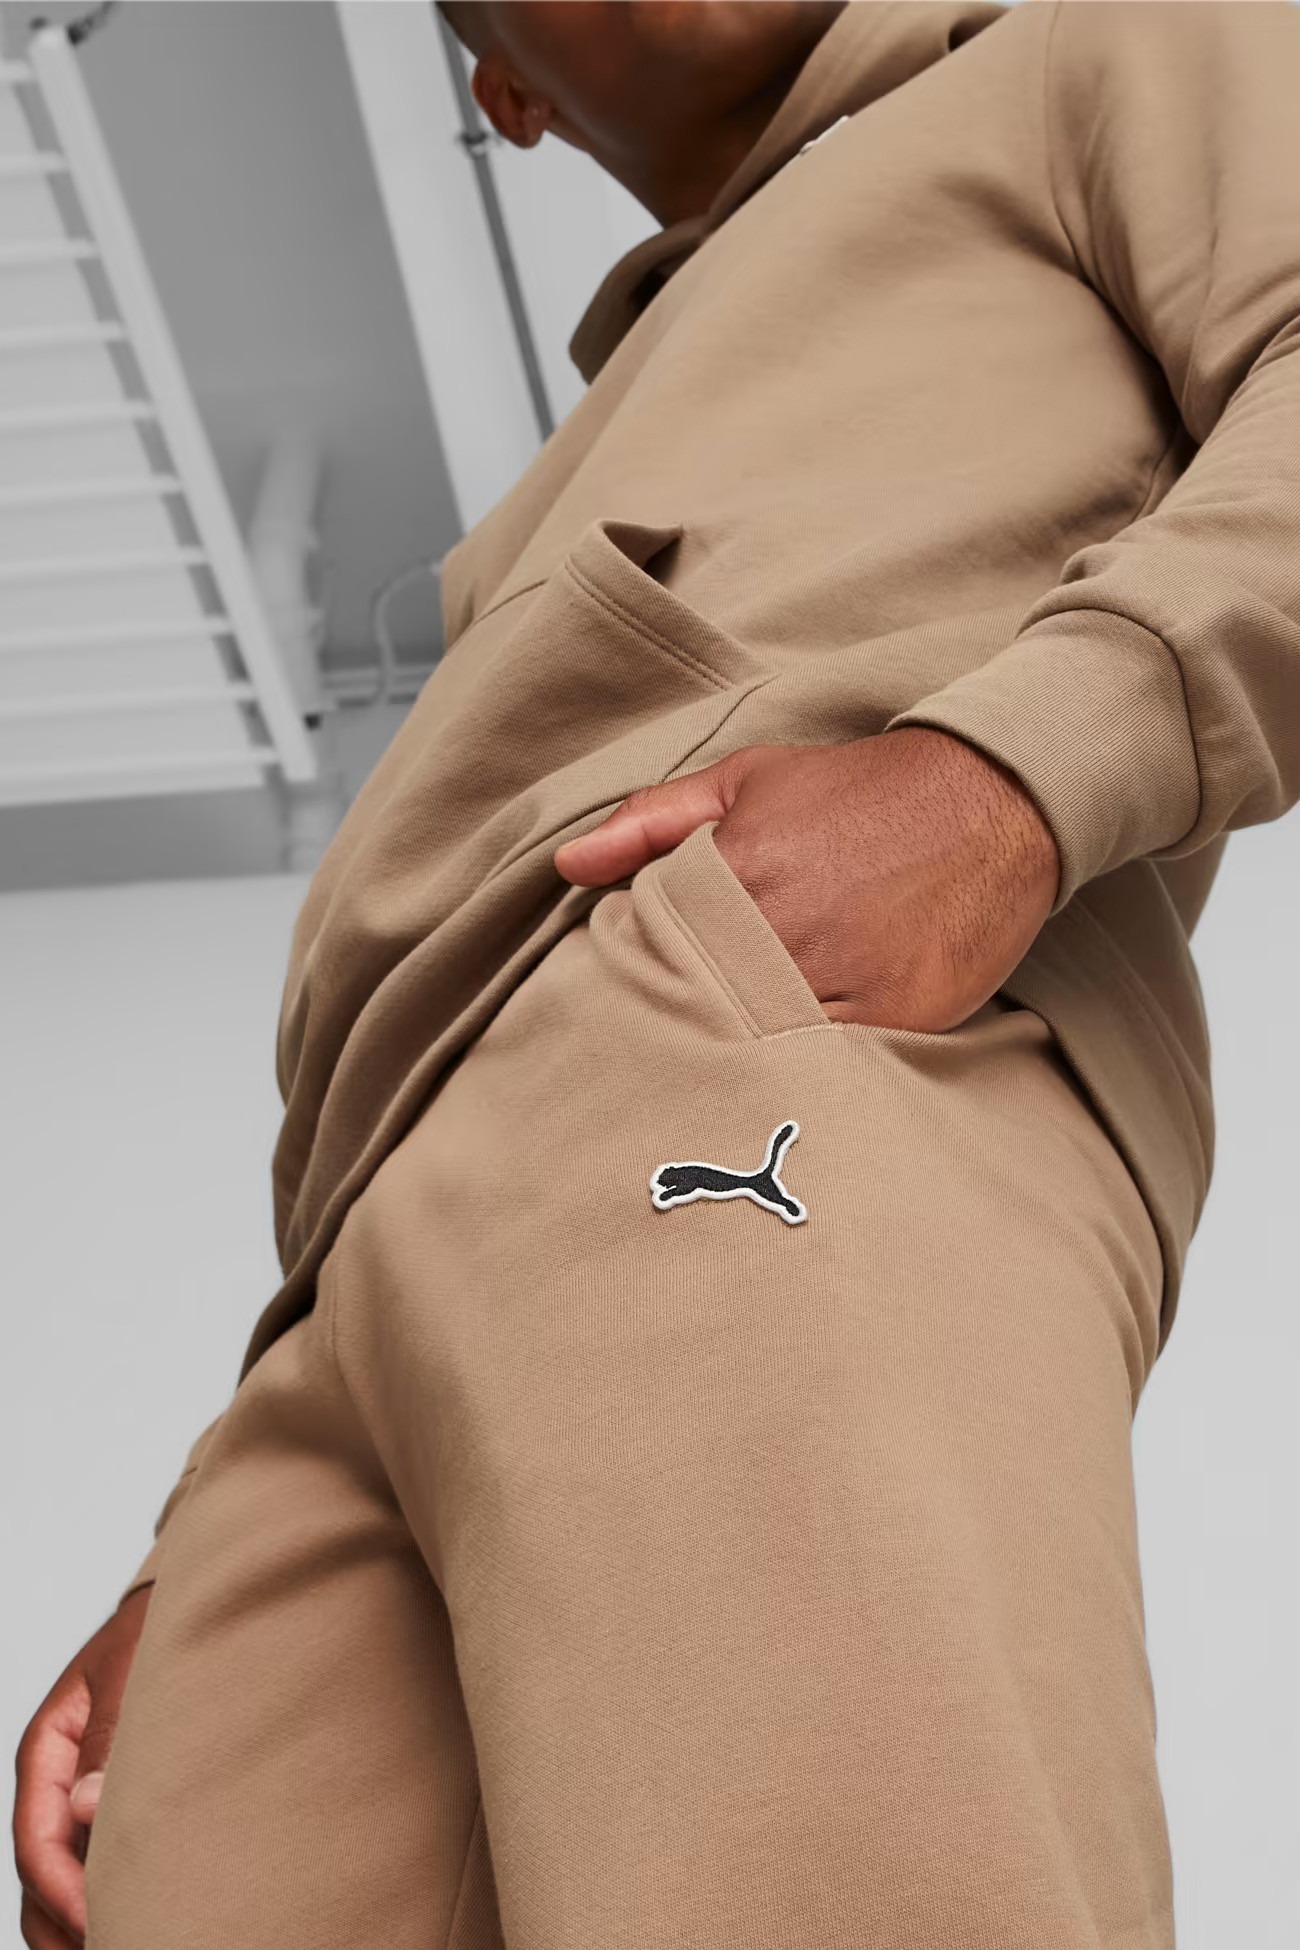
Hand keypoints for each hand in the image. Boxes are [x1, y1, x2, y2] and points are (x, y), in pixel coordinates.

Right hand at [14, 1585, 150, 1948]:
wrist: (189, 1604)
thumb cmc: (156, 1631)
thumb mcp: (131, 1671)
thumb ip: (111, 1735)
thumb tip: (86, 1805)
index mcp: (47, 1749)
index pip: (38, 1838)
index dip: (64, 1892)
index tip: (100, 1924)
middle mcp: (55, 1780)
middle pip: (38, 1874)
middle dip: (64, 1925)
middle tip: (110, 1949)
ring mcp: (78, 1795)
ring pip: (58, 1879)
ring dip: (76, 1923)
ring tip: (120, 1945)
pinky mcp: (110, 1804)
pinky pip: (91, 1862)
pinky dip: (100, 1901)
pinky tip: (130, 1920)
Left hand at [554, 728, 1059, 1030]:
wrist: (991, 797)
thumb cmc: (860, 793)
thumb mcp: (749, 781)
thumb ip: (651, 821)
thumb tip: (570, 865)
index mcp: (736, 875)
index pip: (656, 958)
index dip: (644, 985)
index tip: (640, 1003)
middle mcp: (786, 933)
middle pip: (708, 1012)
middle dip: (691, 1030)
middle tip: (677, 1053)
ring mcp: (847, 981)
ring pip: (768, 1048)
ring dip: (748, 1058)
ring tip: (733, 1065)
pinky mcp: (901, 1016)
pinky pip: (838, 1066)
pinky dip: (814, 1071)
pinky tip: (797, 1070)